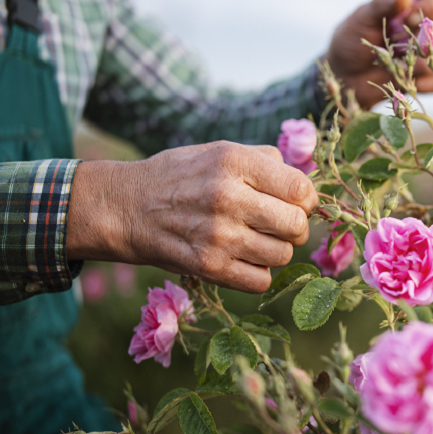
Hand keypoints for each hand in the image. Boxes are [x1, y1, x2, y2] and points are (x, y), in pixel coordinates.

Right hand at [67, 142, 317, 293]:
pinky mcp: (208, 267)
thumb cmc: (182, 177)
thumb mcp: (220, 151)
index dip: (305, 199)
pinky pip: (260, 281)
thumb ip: (267, 162)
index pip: (300, 189)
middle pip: (297, 226)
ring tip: (255, 240)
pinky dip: (258, 273)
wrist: (126, 207)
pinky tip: (243, 259)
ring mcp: (217, 236)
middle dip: (295, 227)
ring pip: (283, 256)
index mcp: (234, 163)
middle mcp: (227, 197)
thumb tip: (306, 186)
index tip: (294, 202)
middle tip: (278, 225)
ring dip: (275, 250)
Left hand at [325, 0, 432, 107]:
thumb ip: (384, 4)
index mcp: (419, 0)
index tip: (407, 18)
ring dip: (431, 59)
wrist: (345, 74)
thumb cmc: (353, 38)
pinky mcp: (432, 76)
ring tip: (403, 63)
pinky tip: (405, 81)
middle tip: (419, 43)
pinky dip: (424, 82)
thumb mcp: (363, 18)